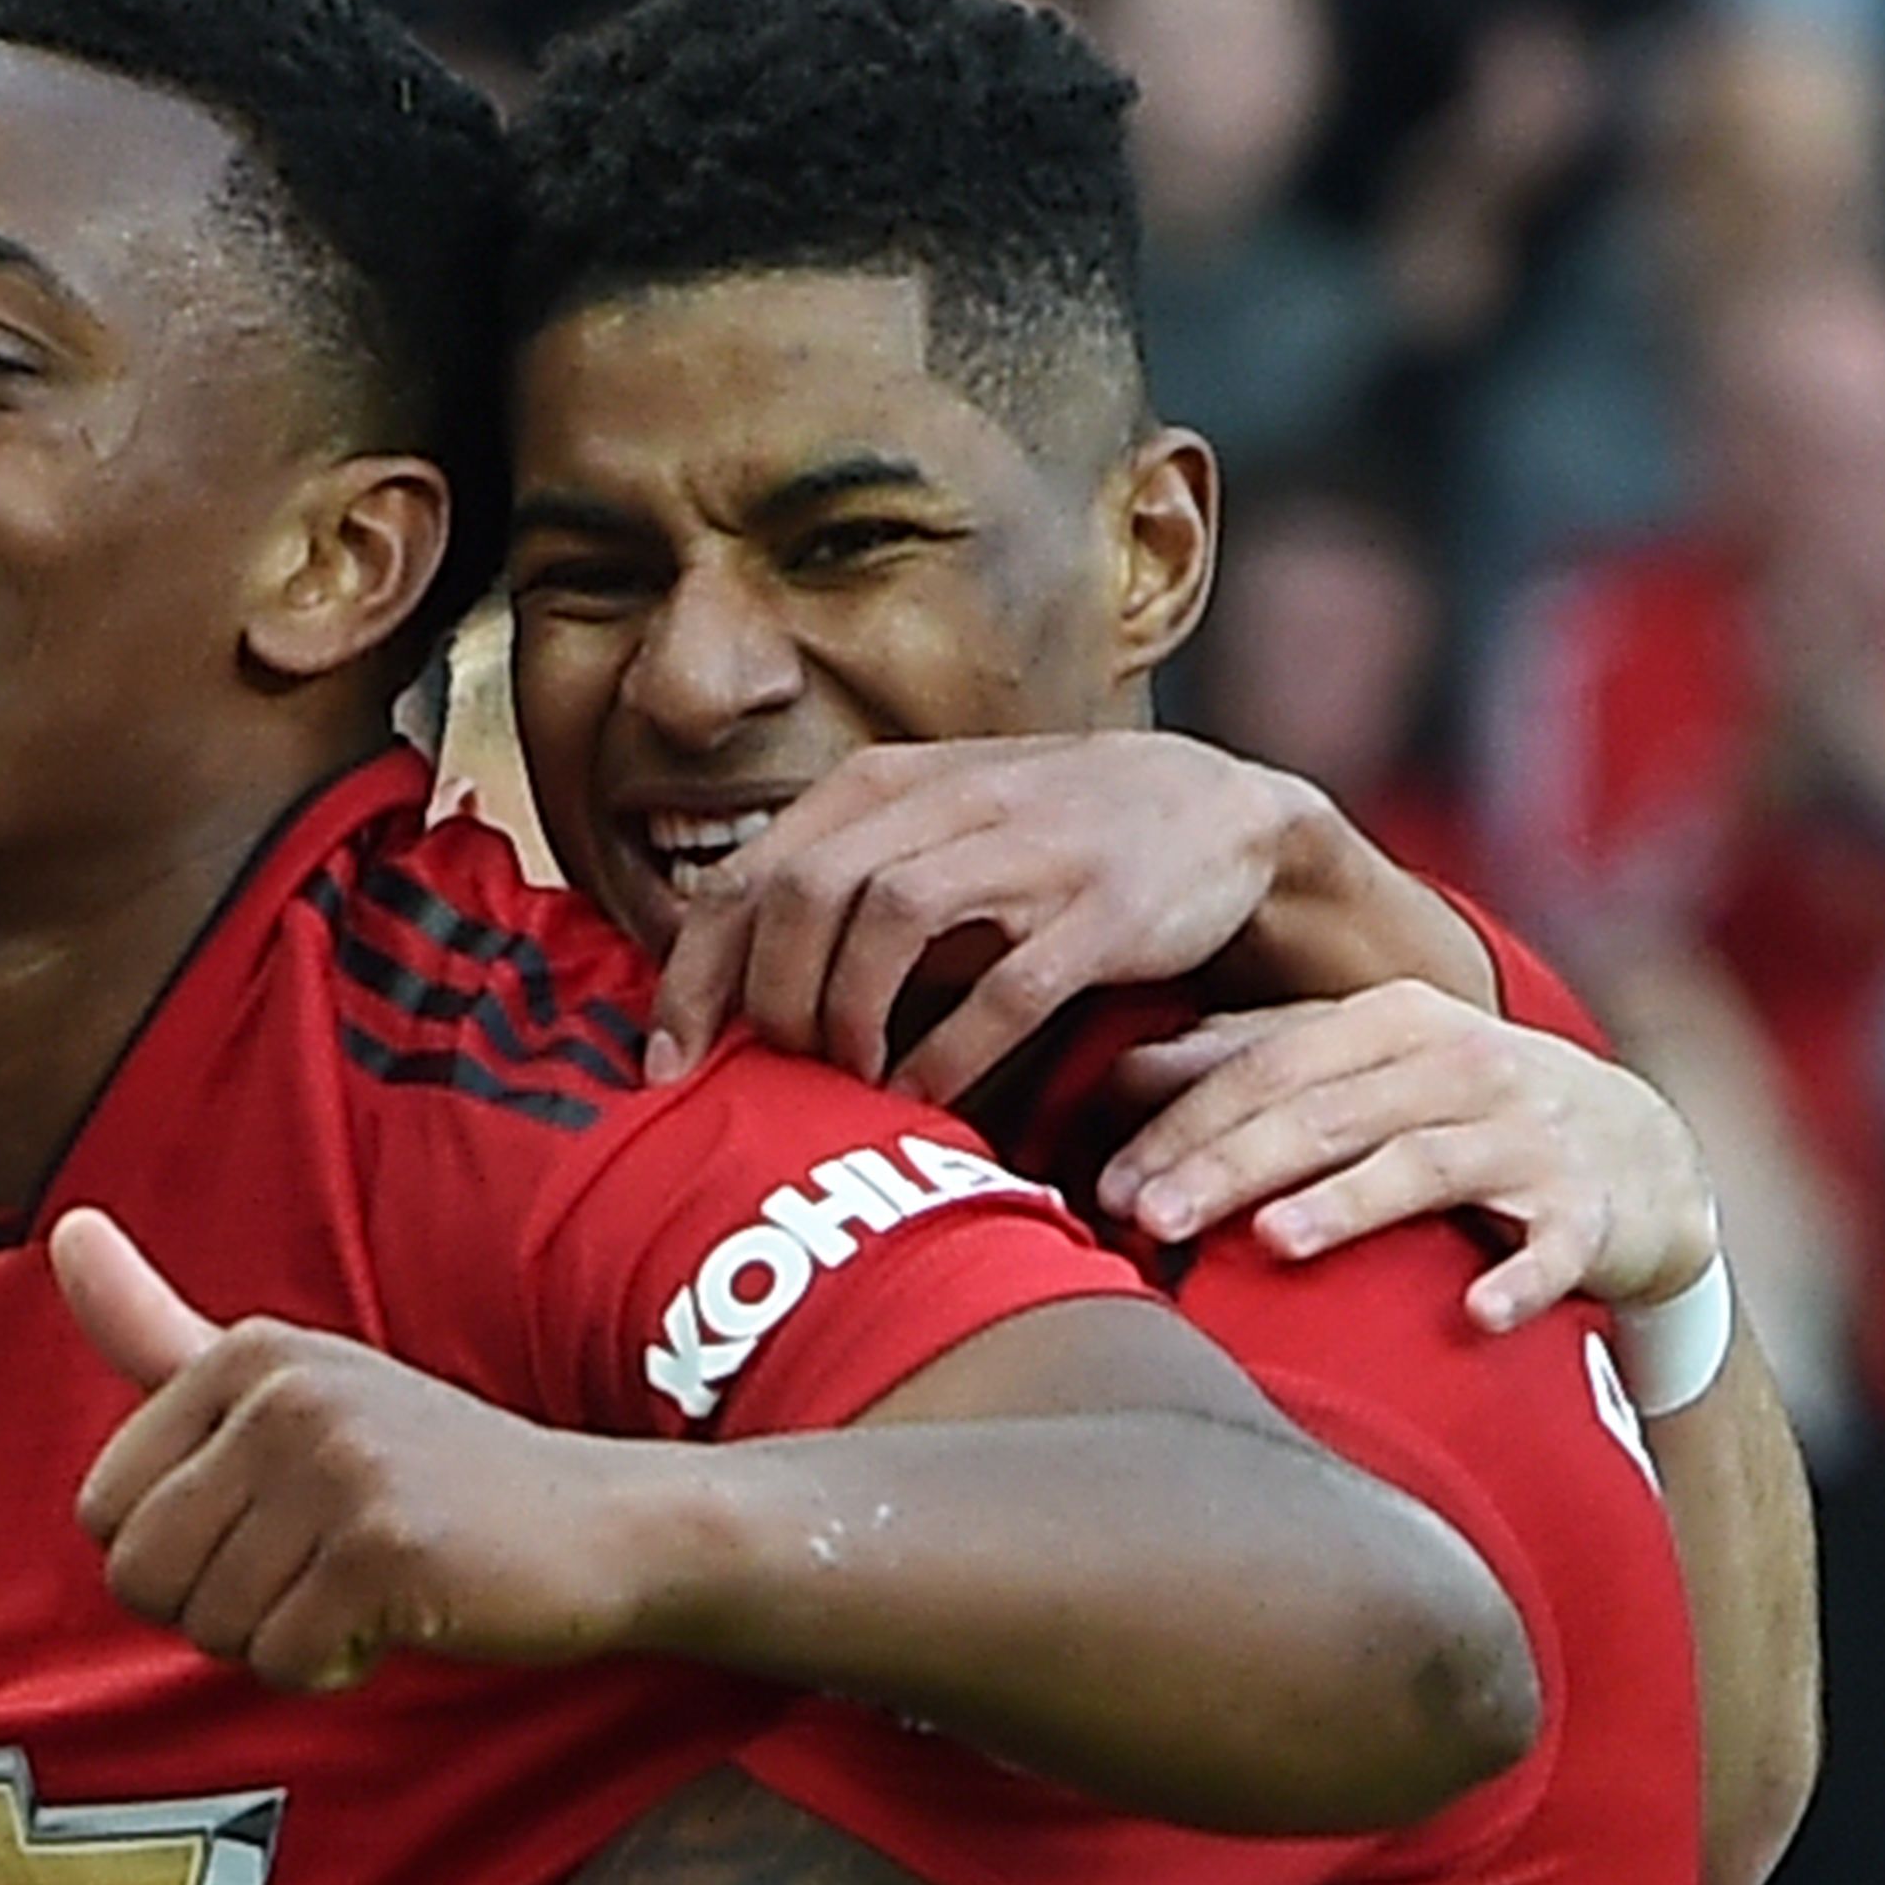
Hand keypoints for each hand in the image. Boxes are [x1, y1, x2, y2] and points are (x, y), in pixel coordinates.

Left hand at [59, 1211, 649, 1686]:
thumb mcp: (287, 1385)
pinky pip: (282, 1663)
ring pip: (210, 1627)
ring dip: (279, 1640)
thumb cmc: (432, 1472)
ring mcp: (335, 1467)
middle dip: (215, 1607)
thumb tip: (66, 1229)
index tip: (268, 1528)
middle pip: (139, 1576)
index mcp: (243, 1354)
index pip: (103, 1510)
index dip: (177, 1554)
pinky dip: (331, 1669)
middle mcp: (283, 1394)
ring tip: (357, 1588)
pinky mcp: (383, 1550)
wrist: (600, 1526)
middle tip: (310, 1572)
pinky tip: (393, 1619)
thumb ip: (159, 1330)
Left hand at [645, 737, 1320, 1099]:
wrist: (1218, 810)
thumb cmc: (1041, 840)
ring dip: (847, 1016)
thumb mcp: (925, 832)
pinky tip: (919, 1097)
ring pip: (887, 920)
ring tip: (845, 1080)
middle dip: (768, 999)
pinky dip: (946, 1054)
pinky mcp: (1103, 911)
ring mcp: (1031, 852)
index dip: (693, 976)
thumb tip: (710, 985)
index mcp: (885, 787)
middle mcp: (950, 803)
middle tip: (776, 1071)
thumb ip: (829, 884)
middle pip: (804, 893)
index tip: (667, 1065)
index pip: (748, 876)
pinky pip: (1003, 990)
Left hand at [1096, 981, 1719, 1325]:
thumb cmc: (1465, 1108)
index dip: (1184, 1124)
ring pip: (1425, 1165)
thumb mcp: (1368, 1064)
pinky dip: (1519, 1279)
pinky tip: (1476, 1313)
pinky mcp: (1592, 1211)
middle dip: (1234, 1164)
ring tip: (1277, 1239)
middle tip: (1152, 1215)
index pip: (1268, 1068)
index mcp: (1392, 1025)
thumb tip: (1120, 1072)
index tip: (1107, 1184)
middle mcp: (1461, 1067)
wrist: (1642, 1151)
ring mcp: (1530, 1138)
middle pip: (1329, 1114)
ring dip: (1352, 1204)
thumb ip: (1254, 1058)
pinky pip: (1554, 1248)